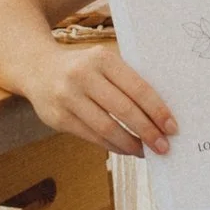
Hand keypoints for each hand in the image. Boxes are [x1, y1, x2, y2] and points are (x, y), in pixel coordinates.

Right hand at [26, 43, 176, 158]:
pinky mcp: (58, 118)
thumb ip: (127, 82)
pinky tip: (125, 148)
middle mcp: (82, 76)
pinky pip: (92, 137)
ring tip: (145, 151)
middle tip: (163, 146)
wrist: (37, 69)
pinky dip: (112, 146)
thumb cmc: (84, 68)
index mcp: (102, 58)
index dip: (157, 110)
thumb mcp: (103, 63)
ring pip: (107, 128)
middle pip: (123, 110)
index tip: (172, 128)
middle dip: (147, 132)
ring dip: (131, 144)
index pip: (137, 87)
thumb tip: (160, 116)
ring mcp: (67, 97)